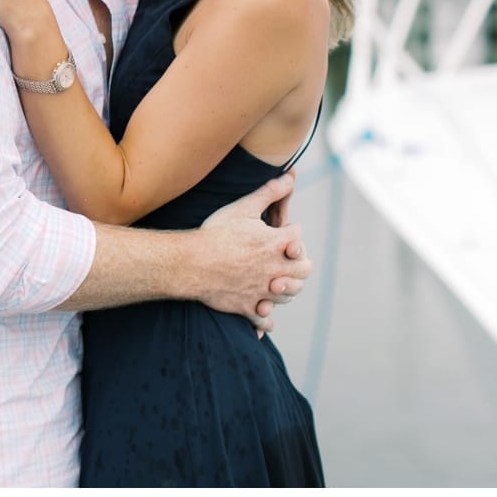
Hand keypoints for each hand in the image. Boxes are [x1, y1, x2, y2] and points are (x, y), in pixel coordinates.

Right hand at [194, 173, 312, 333]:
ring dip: (286, 288)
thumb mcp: (243, 208)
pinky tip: (263, 314)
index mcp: (277, 244)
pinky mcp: (249, 306)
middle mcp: (276, 269)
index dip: (291, 231)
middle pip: (304, 270)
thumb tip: (290, 177)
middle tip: (287, 259)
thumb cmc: (217, 233)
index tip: (281, 231)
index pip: (298, 235)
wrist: (192, 263)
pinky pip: (264, 319)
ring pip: (289, 294)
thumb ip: (269, 193)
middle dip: (299, 263)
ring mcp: (264, 290)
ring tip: (277, 282)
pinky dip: (266, 319)